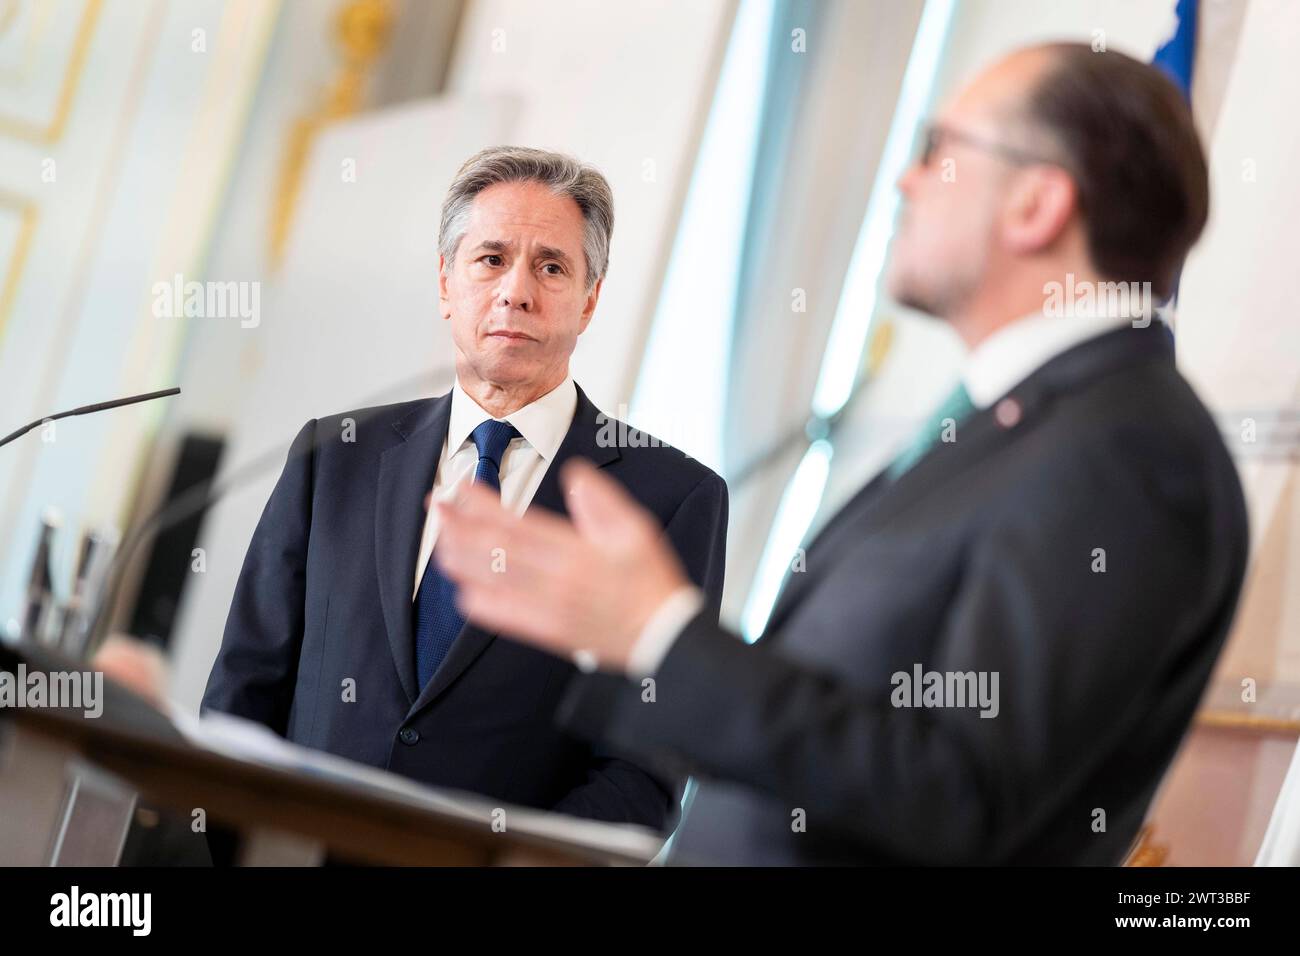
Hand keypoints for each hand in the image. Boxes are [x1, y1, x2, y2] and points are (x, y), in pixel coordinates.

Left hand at [435, 458, 688, 671]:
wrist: (662, 637)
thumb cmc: (651, 581)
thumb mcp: (637, 531)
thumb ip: (603, 502)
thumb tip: (575, 474)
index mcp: (577, 551)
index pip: (518, 523)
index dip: (484, 504)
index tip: (461, 486)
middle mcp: (557, 580)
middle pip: (495, 550)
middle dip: (460, 525)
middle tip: (436, 505)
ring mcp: (549, 608)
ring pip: (492, 581)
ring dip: (461, 559)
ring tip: (441, 539)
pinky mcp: (548, 632)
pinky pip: (504, 617)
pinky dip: (479, 603)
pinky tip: (463, 589)